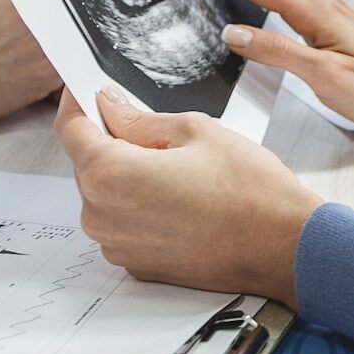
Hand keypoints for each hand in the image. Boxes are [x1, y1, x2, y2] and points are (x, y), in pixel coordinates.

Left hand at [55, 88, 321, 303]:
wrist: (283, 247)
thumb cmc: (249, 189)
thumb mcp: (195, 130)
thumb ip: (140, 119)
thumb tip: (111, 106)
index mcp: (109, 175)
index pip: (70, 129)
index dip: (76, 102)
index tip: (85, 88)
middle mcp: (102, 216)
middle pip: (87, 163)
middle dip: (110, 138)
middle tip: (151, 123)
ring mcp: (117, 246)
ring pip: (106, 194)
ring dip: (127, 174)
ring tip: (177, 165)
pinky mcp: (136, 265)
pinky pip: (123, 222)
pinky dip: (140, 205)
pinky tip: (179, 196)